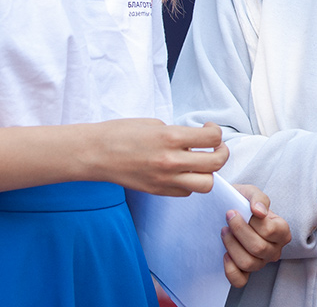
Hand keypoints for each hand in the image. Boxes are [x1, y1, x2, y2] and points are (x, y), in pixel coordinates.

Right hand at [87, 119, 227, 196]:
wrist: (95, 153)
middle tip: (215, 146)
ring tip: (202, 162)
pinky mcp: (158, 191)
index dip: (216, 132)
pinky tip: (183, 172)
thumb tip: (194, 141)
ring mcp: (164, 179)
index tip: (209, 129)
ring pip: (205, 185)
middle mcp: (171, 161)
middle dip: (221, 153)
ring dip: (209, 173)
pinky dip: (190, 183)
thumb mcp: (155, 123)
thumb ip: (178, 134)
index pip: (212, 139)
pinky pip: (186, 192)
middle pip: (215, 164)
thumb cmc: (121, 133)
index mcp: (171, 137)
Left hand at [223, 185, 290, 286]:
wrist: (228, 211)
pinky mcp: (246, 273)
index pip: (270, 230)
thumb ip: (258, 197)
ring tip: (225, 232)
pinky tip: (225, 254)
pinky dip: (230, 269)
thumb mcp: (251, 192)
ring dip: (231, 246)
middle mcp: (275, 250)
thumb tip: (259, 211)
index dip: (250, 221)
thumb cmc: (243, 202)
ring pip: (248, 263)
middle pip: (258, 248)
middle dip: (238, 231)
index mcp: (282, 231)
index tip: (234, 210)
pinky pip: (240, 280)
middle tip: (228, 218)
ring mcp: (261, 263)